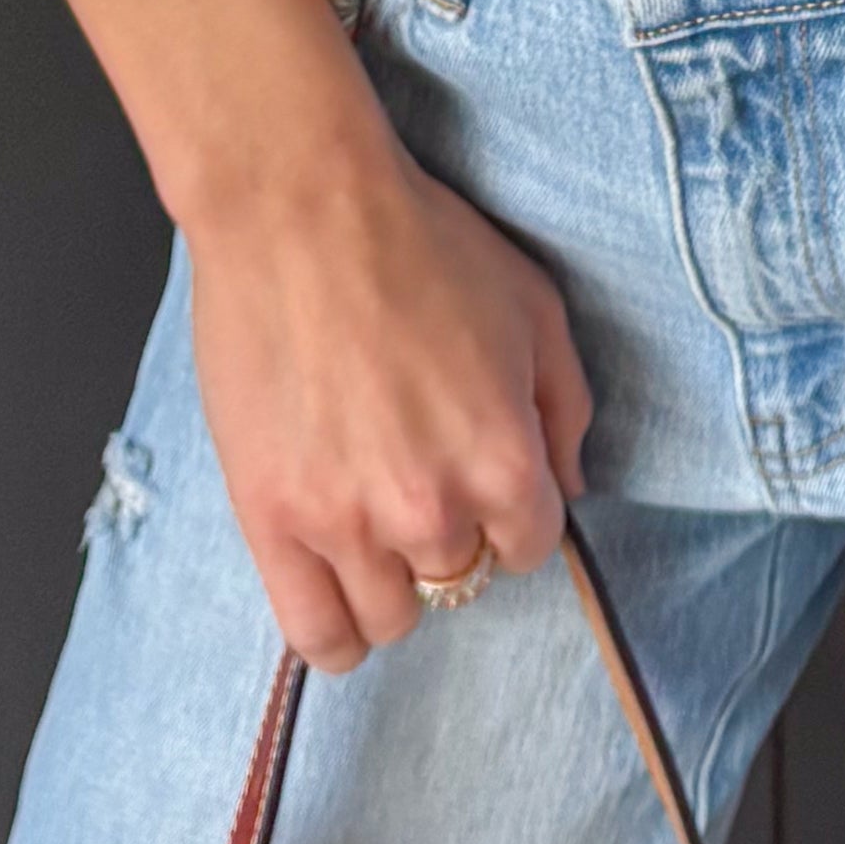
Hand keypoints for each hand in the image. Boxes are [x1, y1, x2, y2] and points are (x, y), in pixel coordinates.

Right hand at [186, 123, 592, 672]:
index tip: (479, 476)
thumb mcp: (533, 304)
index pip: (532, 548)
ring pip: (392, 620)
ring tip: (371, 516)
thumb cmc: (418, 241)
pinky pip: (317, 637)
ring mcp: (348, 524)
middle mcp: (433, 510)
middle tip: (417, 475)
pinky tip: (336, 582)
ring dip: (391, 579)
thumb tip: (571, 487)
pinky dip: (335, 628)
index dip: (511, 513)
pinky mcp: (273, 523)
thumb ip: (566, 407)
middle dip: (451, 538)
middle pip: (462, 584)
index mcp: (505, 460)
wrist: (298, 206)